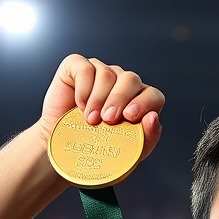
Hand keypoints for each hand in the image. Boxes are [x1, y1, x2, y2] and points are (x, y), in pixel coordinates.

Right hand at [37, 54, 163, 156]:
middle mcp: (122, 83)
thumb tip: (153, 117)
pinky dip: (83, 88)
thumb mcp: (126, 151)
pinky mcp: (77, 67)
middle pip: (131, 79)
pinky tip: (80, 105)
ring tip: (91, 120)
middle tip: (108, 119)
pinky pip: (85, 68)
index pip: (153, 94)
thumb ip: (146, 136)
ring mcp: (101, 72)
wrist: (65, 151)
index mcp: (139, 102)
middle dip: (119, 100)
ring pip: (108, 74)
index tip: (129, 116)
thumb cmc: (97, 149)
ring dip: (98, 99)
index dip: (145, 102)